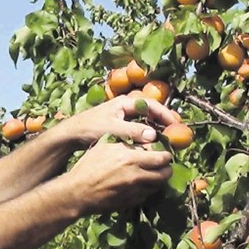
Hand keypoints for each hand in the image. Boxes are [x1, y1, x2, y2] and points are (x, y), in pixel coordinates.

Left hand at [54, 96, 177, 148]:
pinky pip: (137, 128)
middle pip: (150, 112)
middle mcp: (124, 107)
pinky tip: (151, 145)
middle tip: (177, 133)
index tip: (176, 125)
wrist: (71, 134)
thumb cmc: (90, 128)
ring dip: (156, 128)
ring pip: (144, 120)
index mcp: (124, 103)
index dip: (165, 114)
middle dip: (164, 121)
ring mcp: (121, 116)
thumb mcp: (112, 129)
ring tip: (167, 140)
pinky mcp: (118, 126)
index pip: (151, 105)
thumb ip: (132, 131)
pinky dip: (146, 134)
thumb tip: (153, 135)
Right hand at [64, 142, 172, 214]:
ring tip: (151, 175)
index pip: (161, 156)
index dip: (165, 154)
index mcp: (130, 158)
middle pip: (165, 173)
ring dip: (157, 180)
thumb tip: (139, 141)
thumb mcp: (104, 148)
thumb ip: (124, 144)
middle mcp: (136, 175)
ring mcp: (135, 190)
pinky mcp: (131, 201)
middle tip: (162, 165)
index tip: (163, 153)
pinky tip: (138, 185)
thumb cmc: (87, 167)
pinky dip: (146, 190)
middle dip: (166, 168)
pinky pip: (146, 195)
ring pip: (158, 185)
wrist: (77, 192)